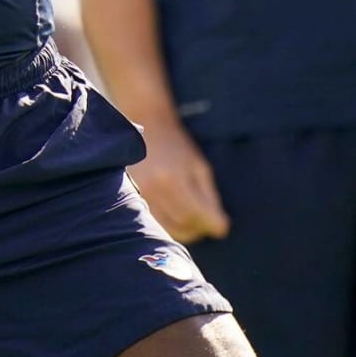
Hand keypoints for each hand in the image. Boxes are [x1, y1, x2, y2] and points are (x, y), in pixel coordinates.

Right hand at [132, 127, 230, 243]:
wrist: (146, 126)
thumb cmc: (177, 146)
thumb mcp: (199, 167)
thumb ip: (210, 198)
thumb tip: (221, 229)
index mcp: (174, 178)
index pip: (198, 214)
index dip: (213, 224)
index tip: (223, 227)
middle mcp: (154, 189)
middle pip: (183, 223)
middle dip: (199, 228)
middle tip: (208, 223)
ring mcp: (141, 194)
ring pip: (168, 227)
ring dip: (185, 230)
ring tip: (194, 221)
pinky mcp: (133, 197)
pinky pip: (155, 222)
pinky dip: (170, 225)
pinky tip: (177, 216)